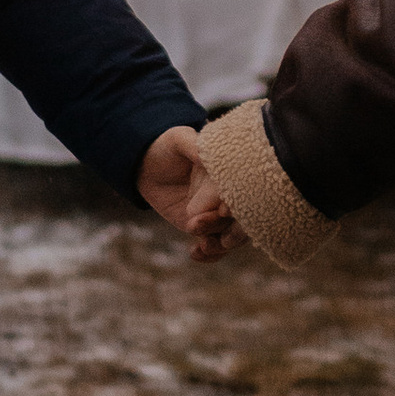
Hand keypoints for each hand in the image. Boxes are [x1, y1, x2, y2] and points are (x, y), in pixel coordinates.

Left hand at [138, 125, 242, 261]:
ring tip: (202, 245)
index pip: (243, 190)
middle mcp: (231, 195)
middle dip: (232, 230)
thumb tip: (205, 156)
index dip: (237, 203)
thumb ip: (192, 146)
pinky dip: (210, 255)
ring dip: (219, 244)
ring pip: (232, 236)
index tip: (224, 211)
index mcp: (232, 172)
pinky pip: (216, 247)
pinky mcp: (208, 228)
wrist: (150, 167)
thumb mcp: (178, 140)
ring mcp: (220, 214)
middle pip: (244, 219)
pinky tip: (194, 253)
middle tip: (207, 230)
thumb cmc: (168, 148)